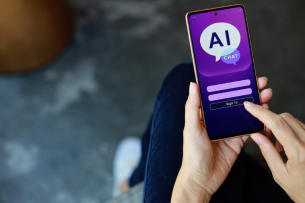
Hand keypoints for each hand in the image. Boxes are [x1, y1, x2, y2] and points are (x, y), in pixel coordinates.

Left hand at [171, 77, 272, 202]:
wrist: (202, 178)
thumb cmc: (192, 153)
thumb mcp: (191, 128)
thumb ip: (192, 107)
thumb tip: (193, 85)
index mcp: (205, 114)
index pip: (219, 94)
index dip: (230, 83)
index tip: (241, 75)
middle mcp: (218, 120)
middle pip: (235, 101)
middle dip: (248, 91)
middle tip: (260, 83)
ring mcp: (229, 129)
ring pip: (245, 113)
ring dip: (256, 104)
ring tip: (266, 95)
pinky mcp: (237, 140)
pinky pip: (250, 128)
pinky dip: (258, 122)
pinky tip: (265, 115)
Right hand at [244, 102, 304, 202]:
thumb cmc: (303, 190)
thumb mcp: (280, 174)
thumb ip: (267, 152)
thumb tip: (257, 135)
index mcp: (299, 152)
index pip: (277, 124)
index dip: (261, 113)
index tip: (250, 106)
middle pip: (285, 118)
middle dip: (270, 120)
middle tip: (263, 134)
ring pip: (293, 120)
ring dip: (280, 126)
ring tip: (278, 145)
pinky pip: (301, 126)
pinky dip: (289, 130)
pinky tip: (287, 144)